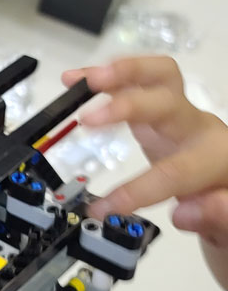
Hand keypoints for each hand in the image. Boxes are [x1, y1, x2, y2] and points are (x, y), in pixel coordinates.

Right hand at [62, 56, 227, 246]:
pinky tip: (78, 80)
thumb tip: (184, 211)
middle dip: (129, 106)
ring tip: (81, 82)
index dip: (136, 190)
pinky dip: (108, 78)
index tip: (100, 210)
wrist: (226, 179)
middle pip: (169, 102)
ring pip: (159, 77)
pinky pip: (140, 82)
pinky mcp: (159, 109)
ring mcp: (179, 114)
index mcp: (214, 158)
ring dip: (119, 75)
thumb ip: (217, 216)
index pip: (174, 171)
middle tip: (89, 118)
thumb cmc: (223, 200)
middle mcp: (197, 127)